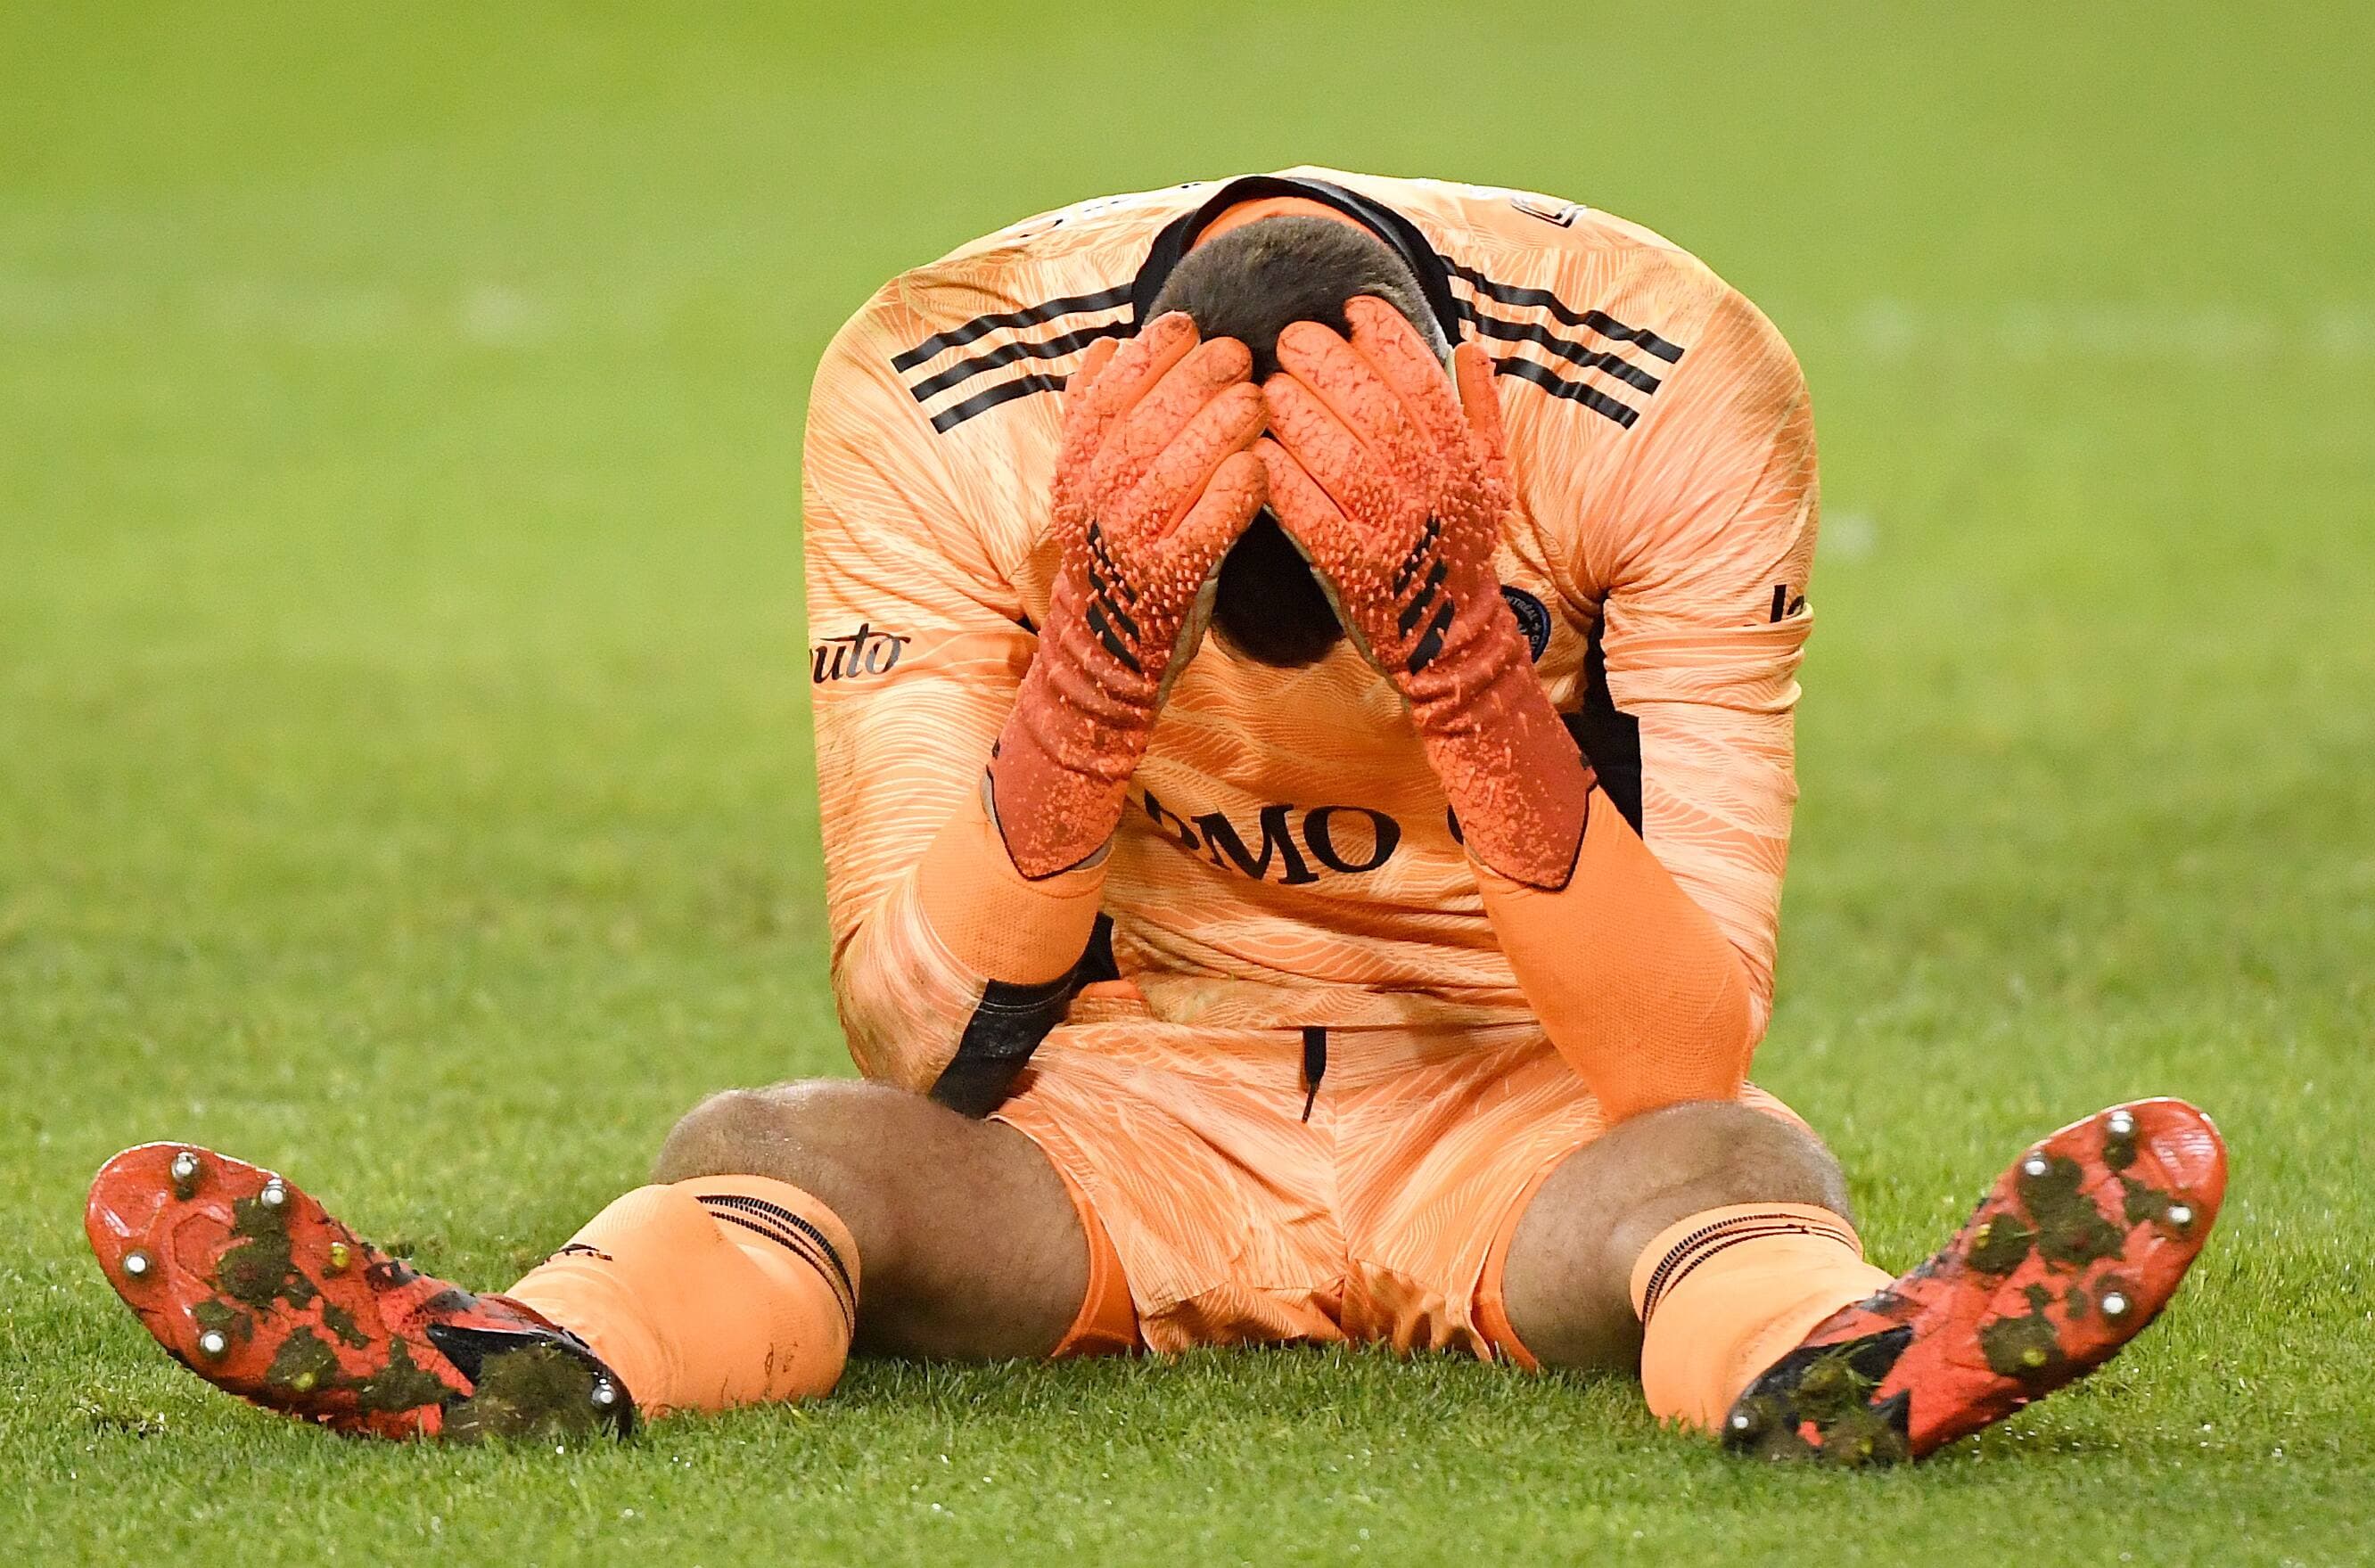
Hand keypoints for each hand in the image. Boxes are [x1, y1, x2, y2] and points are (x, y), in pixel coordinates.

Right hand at [990, 312, 1266, 877]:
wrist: (1102, 658)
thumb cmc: (1114, 556)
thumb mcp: (1090, 484)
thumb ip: (1095, 418)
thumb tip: (1108, 345)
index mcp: (1074, 468)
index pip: (1106, 391)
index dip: (1148, 352)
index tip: (1188, 325)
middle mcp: (1093, 502)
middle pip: (1144, 421)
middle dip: (1193, 378)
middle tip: (1238, 353)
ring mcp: (1128, 543)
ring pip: (1175, 467)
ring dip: (1219, 425)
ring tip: (1258, 398)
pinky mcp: (1167, 582)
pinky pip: (1205, 526)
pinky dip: (1233, 492)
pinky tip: (1262, 467)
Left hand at [1257, 297, 1591, 887]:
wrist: (1452, 641)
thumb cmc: (1461, 549)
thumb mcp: (1492, 479)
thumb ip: (1480, 413)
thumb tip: (1471, 347)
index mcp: (1463, 458)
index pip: (1426, 378)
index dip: (1388, 335)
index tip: (1352, 308)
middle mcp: (1433, 488)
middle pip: (1375, 407)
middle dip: (1329, 363)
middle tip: (1290, 339)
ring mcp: (1395, 530)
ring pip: (1340, 456)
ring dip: (1298, 415)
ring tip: (1266, 389)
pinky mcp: (1356, 570)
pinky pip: (1311, 515)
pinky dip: (1282, 480)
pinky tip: (1256, 453)